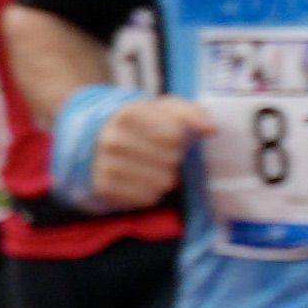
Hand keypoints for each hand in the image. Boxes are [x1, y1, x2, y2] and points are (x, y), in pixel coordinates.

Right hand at [83, 90, 208, 210]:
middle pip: (171, 160)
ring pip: (162, 182)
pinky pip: (148, 199)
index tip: (170, 135)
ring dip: (165, 177)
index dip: (180, 137)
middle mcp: (112, 139)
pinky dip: (152, 192)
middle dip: (173, 158)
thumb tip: (211, 128)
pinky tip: (142, 180)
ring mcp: (104, 165)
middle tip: (160, 153)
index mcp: (127, 114)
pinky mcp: (104, 188)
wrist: (96, 138)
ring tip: (152, 167)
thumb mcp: (163, 108)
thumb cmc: (141, 123)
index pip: (175, 135)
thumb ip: (191, 112)